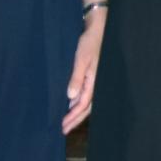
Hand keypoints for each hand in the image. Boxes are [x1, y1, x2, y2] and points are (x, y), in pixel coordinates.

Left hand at [62, 10, 104, 133]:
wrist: (98, 30)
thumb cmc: (89, 43)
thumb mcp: (81, 59)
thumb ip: (76, 78)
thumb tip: (70, 98)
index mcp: (94, 81)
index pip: (83, 105)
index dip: (73, 117)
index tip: (63, 126)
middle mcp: (96, 83)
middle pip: (86, 108)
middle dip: (75, 119)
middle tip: (64, 130)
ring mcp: (96, 80)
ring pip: (87, 102)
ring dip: (77, 113)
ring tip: (67, 121)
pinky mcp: (93, 76)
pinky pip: (87, 94)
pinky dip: (80, 102)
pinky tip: (72, 104)